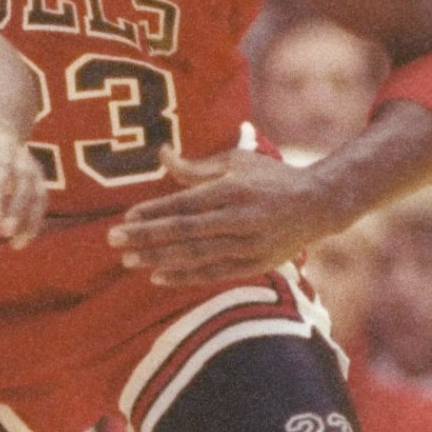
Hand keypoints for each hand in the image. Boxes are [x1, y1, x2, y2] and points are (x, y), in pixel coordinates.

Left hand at [109, 146, 328, 286]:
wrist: (318, 205)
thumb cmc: (270, 178)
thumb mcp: (236, 162)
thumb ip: (195, 167)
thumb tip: (161, 154)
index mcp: (234, 190)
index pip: (186, 204)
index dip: (154, 212)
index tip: (126, 217)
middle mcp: (241, 219)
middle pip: (186, 232)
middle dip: (146, 237)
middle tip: (113, 241)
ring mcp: (249, 246)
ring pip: (196, 256)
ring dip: (159, 259)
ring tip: (129, 261)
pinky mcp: (255, 265)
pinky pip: (214, 274)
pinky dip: (185, 277)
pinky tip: (158, 276)